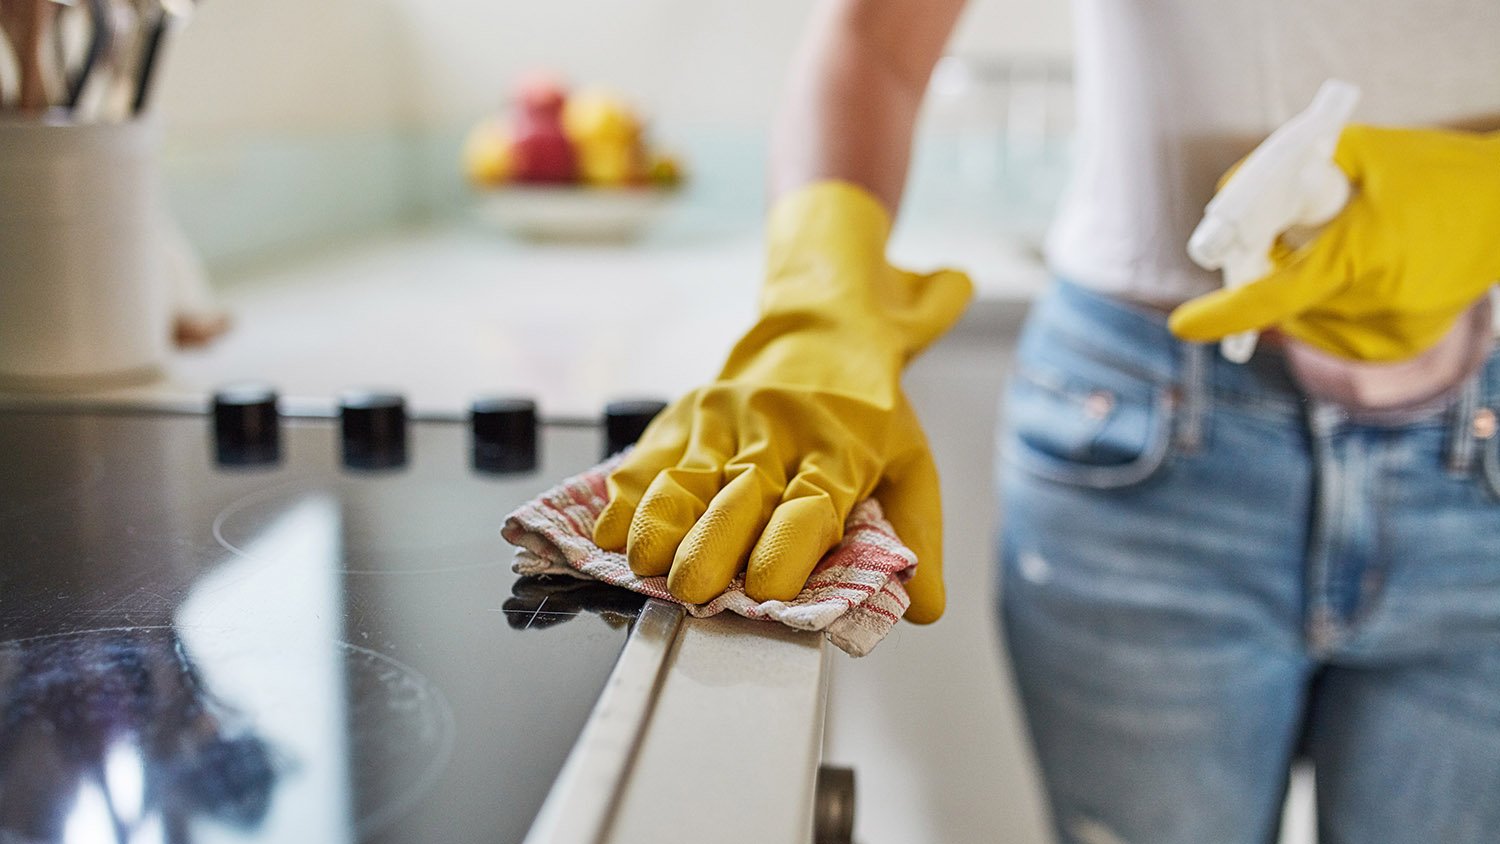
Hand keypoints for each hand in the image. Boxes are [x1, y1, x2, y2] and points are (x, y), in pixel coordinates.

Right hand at [592, 182, 971, 621]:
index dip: (787, 546)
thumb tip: (923, 610)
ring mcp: (725, 421)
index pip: (812, 503)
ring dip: (661, 522)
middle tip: (694, 590)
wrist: (821, 328)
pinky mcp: (686, 416)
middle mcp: (777, 432)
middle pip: (740, 494)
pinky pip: (649, 459)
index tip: (767, 587)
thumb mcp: (910, 462)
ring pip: (686, 476)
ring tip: (645, 564)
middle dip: (712, 545)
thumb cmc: (865, 411)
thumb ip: (915, 535)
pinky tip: (609, 533)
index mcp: (838, 449)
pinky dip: (625, 498)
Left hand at [1170, 124, 1499, 360]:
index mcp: (1363, 257)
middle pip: (1284, 301)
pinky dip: (1326, 301)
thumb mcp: (1360, 151)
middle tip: (1283, 236)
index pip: (1275, 296)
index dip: (1224, 314)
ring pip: (1303, 317)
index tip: (1183, 325)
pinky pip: (1331, 328)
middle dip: (1269, 271)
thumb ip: (1287, 169)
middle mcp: (1374, 305)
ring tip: (1347, 243)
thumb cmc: (1434, 170)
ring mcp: (1388, 333)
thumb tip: (1230, 193)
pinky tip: (1363, 269)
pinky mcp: (1396, 347)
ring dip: (1301, 286)